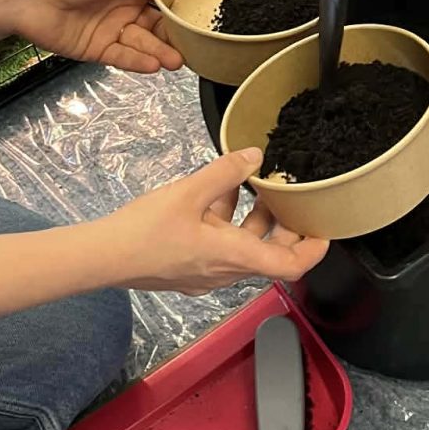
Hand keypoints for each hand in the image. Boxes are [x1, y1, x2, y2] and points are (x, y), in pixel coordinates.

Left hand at [15, 0, 183, 72]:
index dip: (180, 9)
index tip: (199, 18)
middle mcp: (125, 8)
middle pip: (157, 26)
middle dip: (174, 37)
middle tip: (193, 47)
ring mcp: (112, 30)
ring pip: (143, 44)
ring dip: (160, 52)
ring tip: (176, 61)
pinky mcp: (98, 50)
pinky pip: (123, 58)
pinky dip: (138, 62)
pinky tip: (153, 65)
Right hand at [109, 147, 327, 294]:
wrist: (103, 257)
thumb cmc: (143, 231)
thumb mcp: (189, 192)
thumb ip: (225, 172)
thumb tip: (255, 156)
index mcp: (233, 256)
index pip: (290, 266)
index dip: (314, 250)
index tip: (324, 231)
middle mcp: (225, 271)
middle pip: (270, 255)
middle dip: (285, 227)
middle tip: (290, 200)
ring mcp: (206, 273)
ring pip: (244, 248)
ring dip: (254, 220)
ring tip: (254, 186)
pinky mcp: (190, 268)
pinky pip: (221, 246)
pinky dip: (227, 222)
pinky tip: (216, 193)